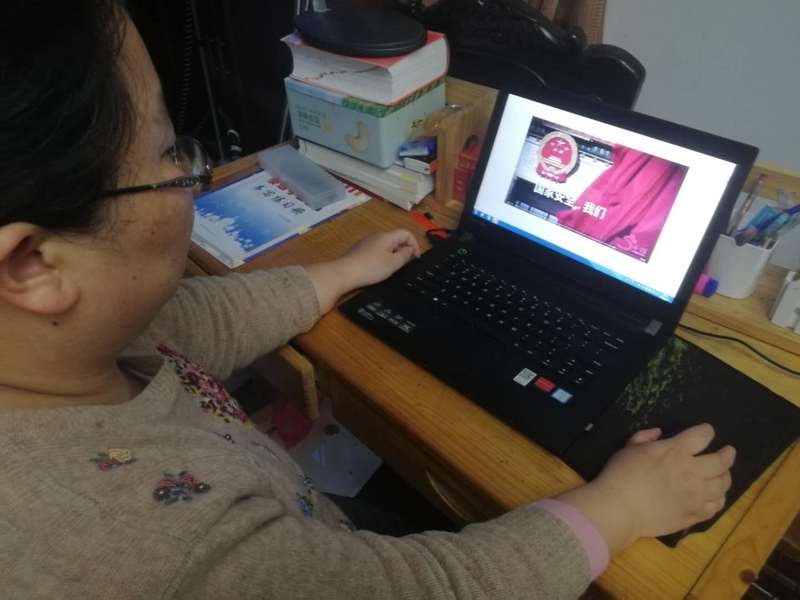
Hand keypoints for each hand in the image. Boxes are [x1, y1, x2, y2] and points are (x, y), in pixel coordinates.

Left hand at [304, 229, 420, 313]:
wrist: (345, 273)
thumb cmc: (371, 267)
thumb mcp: (393, 263)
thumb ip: (405, 255)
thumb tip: (409, 249)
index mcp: (386, 236)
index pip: (406, 233)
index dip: (415, 244)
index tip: (416, 258)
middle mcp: (376, 236)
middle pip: (396, 238)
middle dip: (404, 250)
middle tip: (405, 264)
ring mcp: (366, 242)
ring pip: (386, 245)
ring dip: (393, 254)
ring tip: (392, 268)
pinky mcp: (360, 250)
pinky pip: (376, 250)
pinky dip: (382, 257)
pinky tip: (378, 269)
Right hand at [557, 424, 734, 553]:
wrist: (620, 509)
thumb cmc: (620, 475)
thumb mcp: (628, 448)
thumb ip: (645, 437)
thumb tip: (659, 433)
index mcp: (676, 451)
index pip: (702, 436)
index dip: (707, 431)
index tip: (707, 432)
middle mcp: (693, 471)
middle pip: (721, 461)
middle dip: (727, 454)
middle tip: (728, 452)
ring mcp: (697, 495)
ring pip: (723, 484)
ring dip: (725, 477)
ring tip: (723, 474)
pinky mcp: (695, 514)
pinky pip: (716, 506)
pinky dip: (719, 498)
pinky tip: (715, 496)